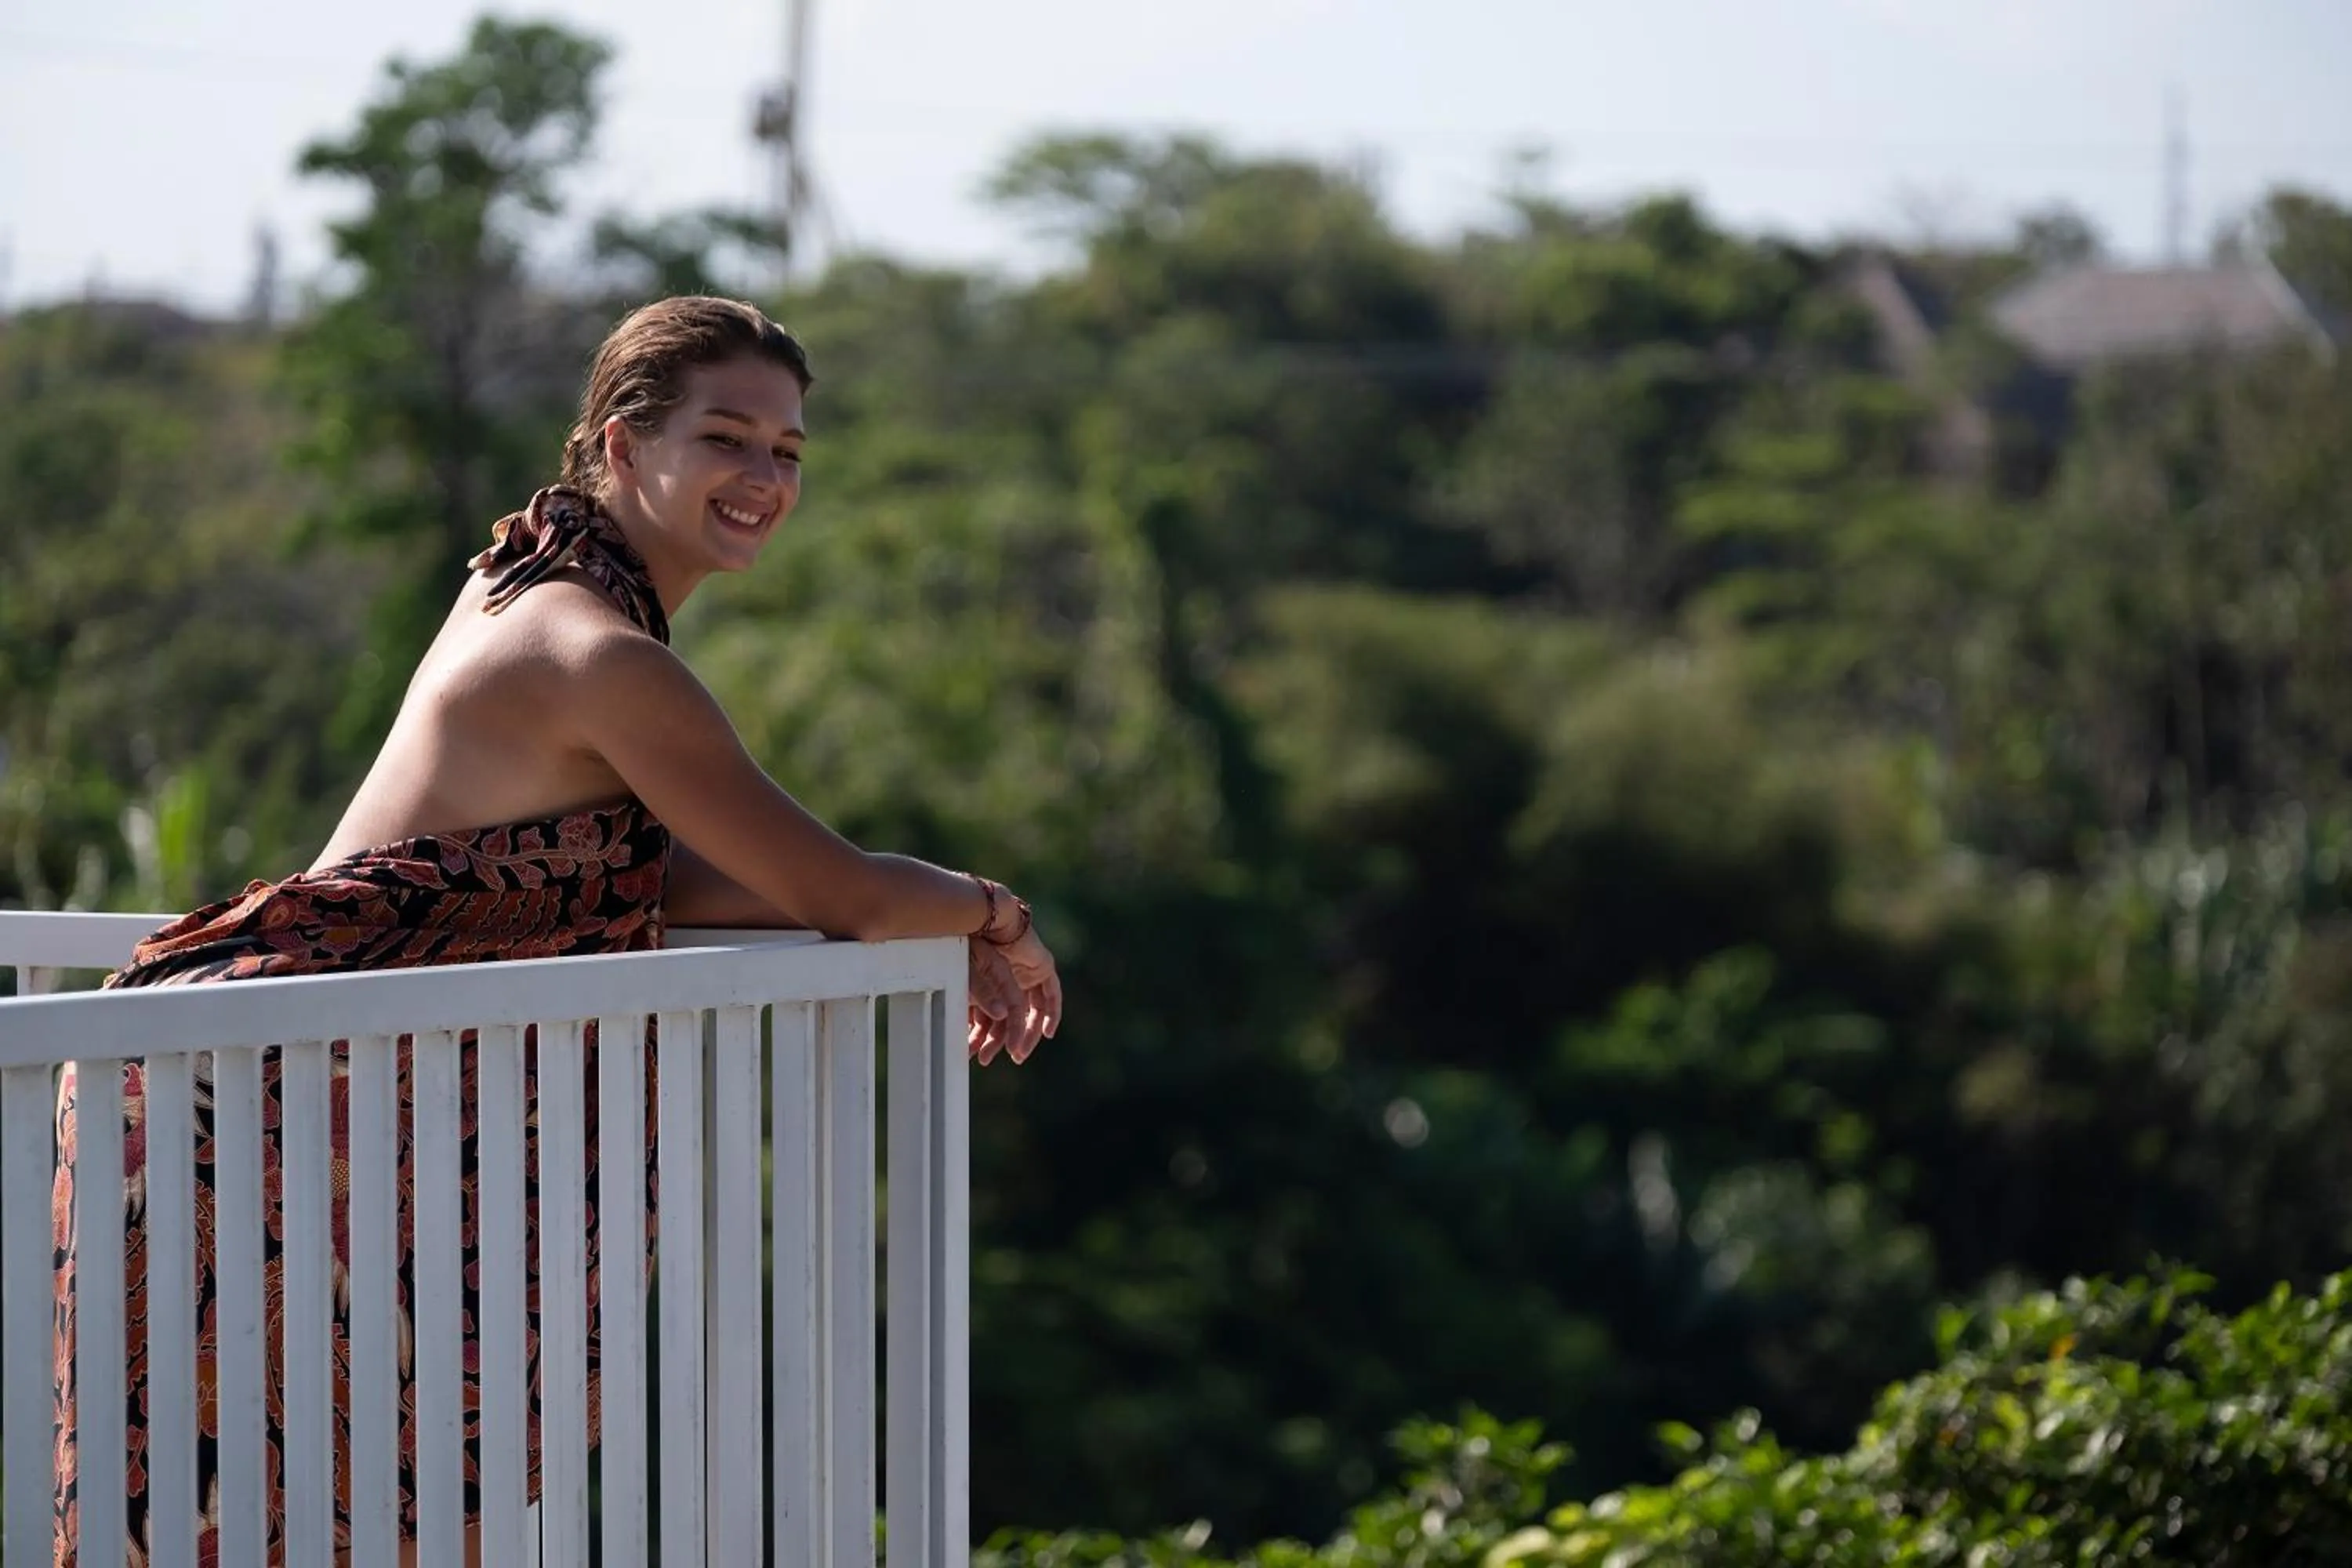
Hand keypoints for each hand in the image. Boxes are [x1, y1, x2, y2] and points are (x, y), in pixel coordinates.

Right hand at [966, 922, 1060, 1066]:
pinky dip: (1051, 1014)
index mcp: (988, 982)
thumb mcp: (968, 984)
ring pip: (1032, 1011)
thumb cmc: (970, 948)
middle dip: (1006, 1040)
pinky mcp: (1042, 966)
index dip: (986, 1038)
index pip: (990, 1018)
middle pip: (1011, 1018)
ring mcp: (1027, 972)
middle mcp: (1008, 978)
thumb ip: (974, 1008)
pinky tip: (1046, 1033)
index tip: (981, 1057)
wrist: (988, 921)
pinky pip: (1051, 995)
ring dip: (1028, 1033)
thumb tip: (967, 1041)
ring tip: (1020, 1053)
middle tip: (1005, 1058)